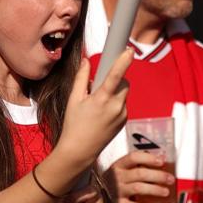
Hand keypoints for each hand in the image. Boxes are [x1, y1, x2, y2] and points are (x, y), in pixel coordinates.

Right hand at [57, 49, 131, 165]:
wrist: (80, 151)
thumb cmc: (74, 125)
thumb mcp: (73, 100)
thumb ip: (81, 78)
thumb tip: (86, 61)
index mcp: (102, 99)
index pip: (115, 75)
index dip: (123, 61)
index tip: (129, 50)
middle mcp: (116, 106)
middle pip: (123, 82)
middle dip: (114, 79)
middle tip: (98, 87)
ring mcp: (122, 115)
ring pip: (123, 93)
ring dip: (114, 92)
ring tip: (98, 104)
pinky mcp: (125, 121)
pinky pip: (123, 104)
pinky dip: (115, 103)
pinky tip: (102, 114)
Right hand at [103, 150, 174, 202]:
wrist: (94, 201)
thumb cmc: (112, 184)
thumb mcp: (120, 172)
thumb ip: (135, 167)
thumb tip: (160, 160)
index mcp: (118, 166)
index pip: (133, 157)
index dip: (149, 158)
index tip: (162, 160)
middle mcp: (117, 177)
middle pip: (140, 173)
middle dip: (158, 175)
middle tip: (170, 179)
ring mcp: (116, 191)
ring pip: (138, 188)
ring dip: (154, 189)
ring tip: (166, 192)